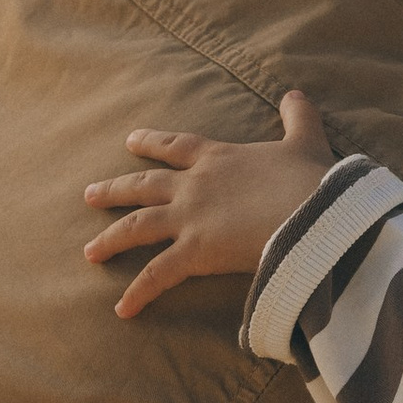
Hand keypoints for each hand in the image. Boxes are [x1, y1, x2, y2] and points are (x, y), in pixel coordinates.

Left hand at [84, 89, 333, 318]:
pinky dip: (138, 293)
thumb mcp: (306, 141)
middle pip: (143, 185)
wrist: (314, 212)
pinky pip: (157, 275)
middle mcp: (195, 185)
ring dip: (111, 239)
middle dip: (114, 190)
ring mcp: (189, 218)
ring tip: (90, 252)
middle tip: (88, 195)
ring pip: (137, 226)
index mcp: (219, 158)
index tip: (129, 141)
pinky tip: (121, 309)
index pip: (176, 146)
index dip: (152, 142)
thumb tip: (294, 93)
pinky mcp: (194, 252)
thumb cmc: (311, 179)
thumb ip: (299, 117)